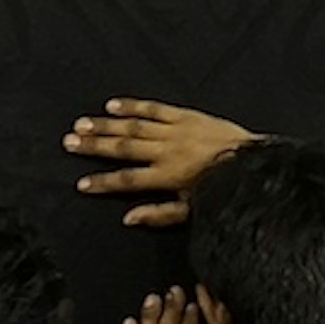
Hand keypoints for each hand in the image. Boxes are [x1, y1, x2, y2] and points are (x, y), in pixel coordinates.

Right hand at [67, 99, 251, 227]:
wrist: (255, 163)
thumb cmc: (225, 189)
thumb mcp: (194, 209)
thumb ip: (160, 214)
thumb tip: (128, 219)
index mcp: (168, 176)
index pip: (127, 180)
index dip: (102, 182)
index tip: (81, 184)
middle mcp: (167, 151)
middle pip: (124, 148)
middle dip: (95, 146)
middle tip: (70, 142)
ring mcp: (176, 131)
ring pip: (134, 126)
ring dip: (106, 125)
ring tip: (82, 123)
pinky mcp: (186, 116)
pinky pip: (156, 108)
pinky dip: (133, 105)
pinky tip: (112, 104)